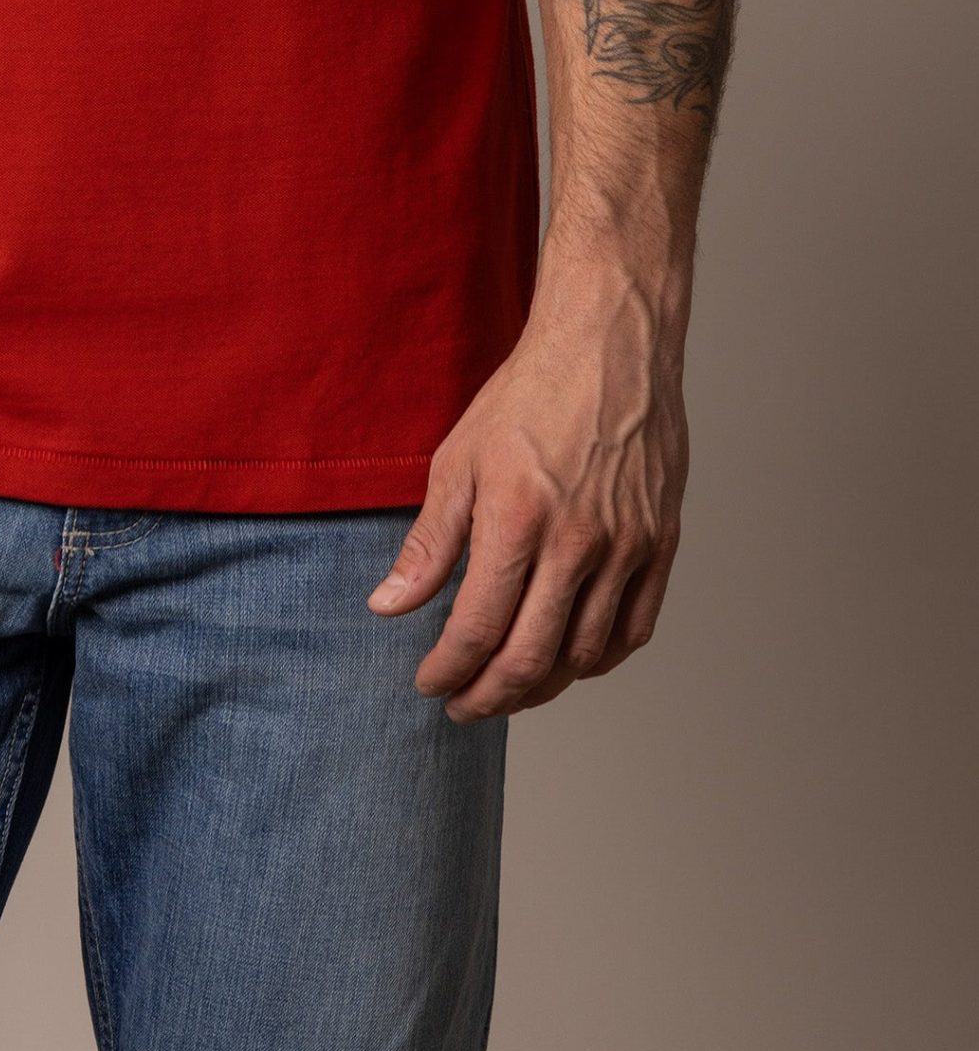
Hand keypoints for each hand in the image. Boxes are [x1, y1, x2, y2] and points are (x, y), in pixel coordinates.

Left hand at [367, 296, 686, 719]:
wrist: (611, 345)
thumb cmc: (529, 395)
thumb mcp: (458, 460)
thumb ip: (428, 543)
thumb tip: (388, 606)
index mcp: (518, 519)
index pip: (477, 628)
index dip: (447, 670)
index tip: (429, 682)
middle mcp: (578, 541)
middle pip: (531, 657)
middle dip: (488, 696)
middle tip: (462, 705)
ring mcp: (628, 546)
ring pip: (585, 654)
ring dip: (540, 686)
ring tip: (507, 687)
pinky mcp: (662, 542)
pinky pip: (634, 629)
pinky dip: (598, 660)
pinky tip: (568, 661)